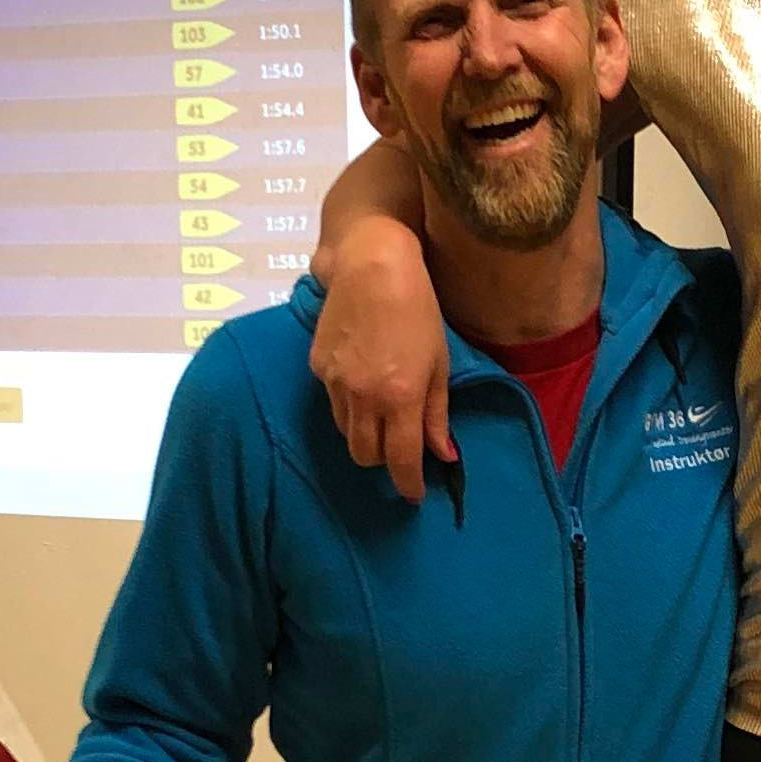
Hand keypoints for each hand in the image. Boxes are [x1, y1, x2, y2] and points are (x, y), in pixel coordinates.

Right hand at [311, 224, 453, 504]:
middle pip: (364, 455)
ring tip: (379, 413)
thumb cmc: (418, 309)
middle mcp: (363, 397)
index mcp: (400, 397)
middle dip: (382, 460)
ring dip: (363, 434)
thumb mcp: (439, 363)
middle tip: (397, 448)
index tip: (413, 495)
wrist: (372, 265)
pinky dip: (346, 404)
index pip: (399, 460)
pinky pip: (331, 402)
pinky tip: (360, 379)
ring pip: (344, 432)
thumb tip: (443, 455)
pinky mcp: (317, 366)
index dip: (407, 484)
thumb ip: (437, 414)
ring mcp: (335, 382)